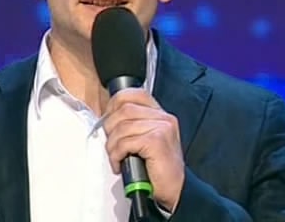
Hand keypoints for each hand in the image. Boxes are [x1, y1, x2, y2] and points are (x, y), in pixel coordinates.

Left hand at [103, 88, 184, 211]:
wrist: (175, 191)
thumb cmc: (159, 169)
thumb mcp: (147, 140)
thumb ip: (134, 125)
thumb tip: (109, 119)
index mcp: (161, 115)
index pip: (135, 94)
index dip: (116, 102)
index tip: (109, 117)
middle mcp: (164, 118)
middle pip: (124, 109)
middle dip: (110, 127)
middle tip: (111, 145)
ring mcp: (162, 128)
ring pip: (122, 127)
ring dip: (112, 146)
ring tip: (116, 158)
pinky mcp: (156, 141)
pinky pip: (125, 142)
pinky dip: (116, 154)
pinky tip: (120, 164)